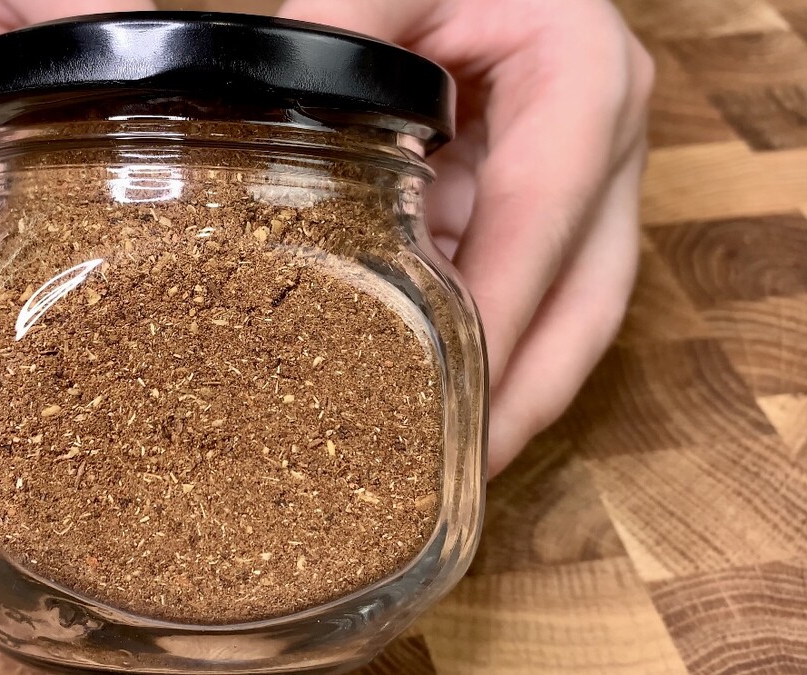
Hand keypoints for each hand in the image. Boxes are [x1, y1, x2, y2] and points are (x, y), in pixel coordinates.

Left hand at [281, 0, 653, 475]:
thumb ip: (341, 34)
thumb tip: (253, 111)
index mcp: (585, 83)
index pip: (538, 221)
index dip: (498, 319)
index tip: (453, 402)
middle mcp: (608, 142)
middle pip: (584, 301)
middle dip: (524, 396)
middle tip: (457, 476)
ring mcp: (586, 179)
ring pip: (570, 311)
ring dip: (508, 387)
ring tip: (440, 459)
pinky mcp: (547, 201)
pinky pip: (525, 286)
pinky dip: (479, 339)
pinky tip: (424, 383)